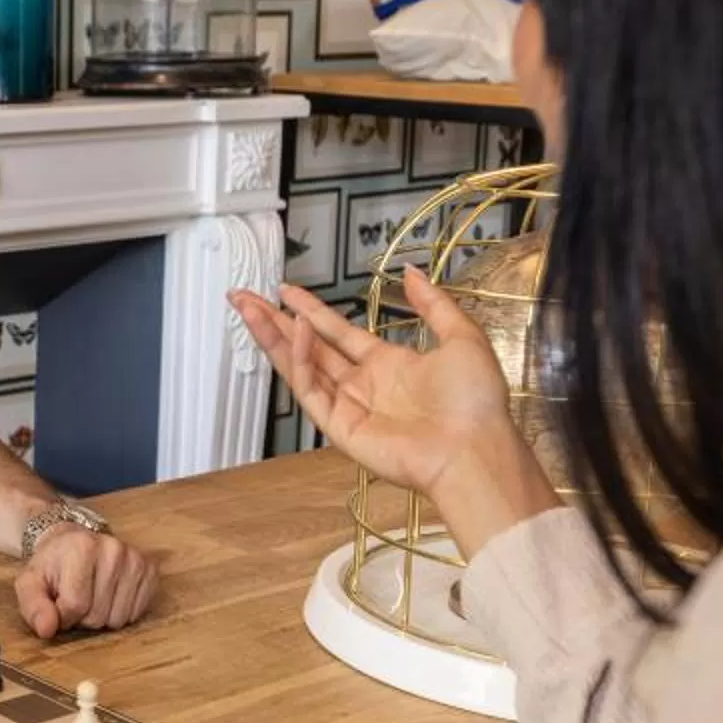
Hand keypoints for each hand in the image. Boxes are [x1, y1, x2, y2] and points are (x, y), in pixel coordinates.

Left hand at [16, 525, 158, 639]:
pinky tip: (110, 595)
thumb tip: (47, 629)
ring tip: (92, 596)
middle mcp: (113, 549)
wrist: (73, 542)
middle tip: (76, 597)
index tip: (58, 603)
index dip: (63, 615)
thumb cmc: (52, 566)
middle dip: (83, 617)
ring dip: (102, 616)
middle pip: (98, 615)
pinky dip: (121, 611)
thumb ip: (33, 607)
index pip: (76, 606)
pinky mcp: (150, 569)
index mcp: (82, 547)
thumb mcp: (31, 584)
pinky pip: (137, 613)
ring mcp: (135, 559)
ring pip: (119, 619)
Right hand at [228, 275, 561, 558]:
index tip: (286, 292)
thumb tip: (412, 274)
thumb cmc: (476, 405)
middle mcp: (364, 386)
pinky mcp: (340, 427)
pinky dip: (299, 359)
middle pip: (309, 347)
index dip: (311, 310)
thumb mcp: (462, 337)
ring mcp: (349, 406)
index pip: (338, 334)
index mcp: (389, 366)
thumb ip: (434, 304)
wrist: (475, 448)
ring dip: (272, 336)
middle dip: (275, 321)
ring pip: (300, 365)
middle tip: (245, 297)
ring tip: (248, 308)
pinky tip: (294, 330)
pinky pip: (312, 388)